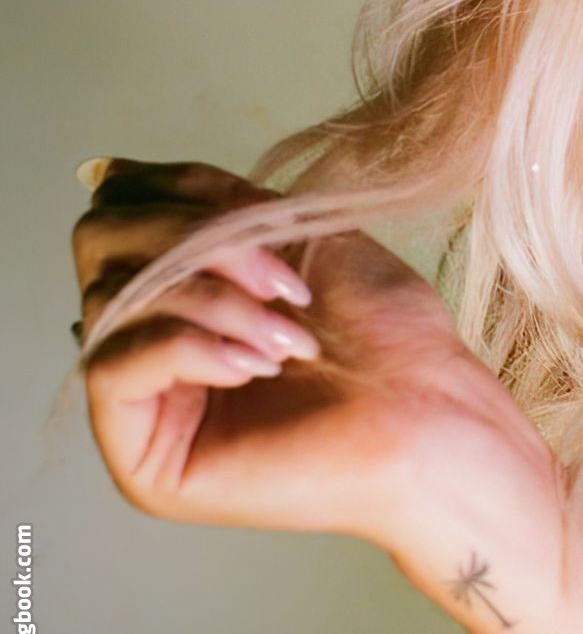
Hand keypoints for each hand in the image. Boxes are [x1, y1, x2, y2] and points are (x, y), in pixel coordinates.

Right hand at [71, 156, 546, 548]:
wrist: (432, 412)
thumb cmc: (387, 333)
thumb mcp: (294, 237)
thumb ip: (208, 206)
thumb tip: (109, 173)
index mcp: (181, 295)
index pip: (118, 214)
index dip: (175, 192)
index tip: (255, 208)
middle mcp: (148, 348)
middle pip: (100, 247)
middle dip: (194, 241)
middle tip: (281, 280)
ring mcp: (143, 407)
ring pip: (109, 301)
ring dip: (214, 300)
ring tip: (291, 333)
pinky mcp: (144, 460)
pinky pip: (112, 365)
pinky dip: (192, 347)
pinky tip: (259, 365)